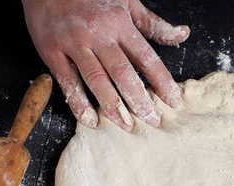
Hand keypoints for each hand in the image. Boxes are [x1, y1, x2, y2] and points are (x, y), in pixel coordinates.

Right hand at [22, 0, 189, 130]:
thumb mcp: (127, 2)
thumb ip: (154, 24)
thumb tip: (182, 34)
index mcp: (120, 24)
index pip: (146, 58)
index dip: (162, 82)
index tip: (173, 101)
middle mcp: (98, 35)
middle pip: (123, 74)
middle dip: (140, 101)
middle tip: (153, 120)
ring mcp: (74, 44)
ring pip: (97, 80)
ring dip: (113, 107)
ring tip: (127, 125)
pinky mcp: (52, 52)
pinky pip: (67, 81)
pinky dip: (78, 103)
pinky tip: (90, 120)